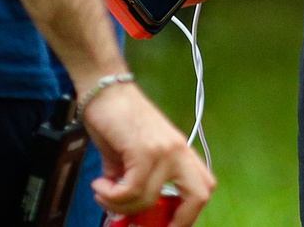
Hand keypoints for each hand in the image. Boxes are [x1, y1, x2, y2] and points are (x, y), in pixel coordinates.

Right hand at [83, 80, 214, 223]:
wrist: (106, 90)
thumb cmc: (119, 120)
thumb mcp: (132, 158)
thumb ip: (134, 183)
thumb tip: (126, 212)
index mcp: (181, 152)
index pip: (203, 188)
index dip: (189, 215)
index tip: (166, 226)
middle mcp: (179, 150)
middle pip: (199, 195)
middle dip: (176, 220)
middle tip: (141, 224)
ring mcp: (164, 149)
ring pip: (149, 198)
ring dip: (120, 205)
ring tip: (104, 193)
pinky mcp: (145, 149)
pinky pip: (130, 189)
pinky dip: (111, 195)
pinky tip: (101, 185)